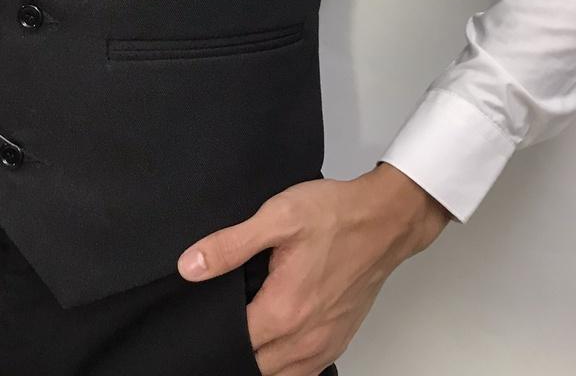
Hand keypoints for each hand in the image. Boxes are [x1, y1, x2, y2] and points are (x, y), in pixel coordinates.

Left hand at [176, 163, 452, 374]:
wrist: (385, 219)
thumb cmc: (336, 215)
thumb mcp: (276, 217)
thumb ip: (230, 245)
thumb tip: (190, 266)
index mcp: (284, 311)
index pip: (232, 342)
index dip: (211, 329)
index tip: (203, 311)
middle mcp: (305, 338)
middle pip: (253, 364)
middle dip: (232, 347)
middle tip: (219, 318)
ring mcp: (324, 344)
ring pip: (279, 375)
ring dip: (257, 358)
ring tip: (243, 328)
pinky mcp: (338, 340)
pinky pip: (303, 371)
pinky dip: (284, 365)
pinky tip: (273, 340)